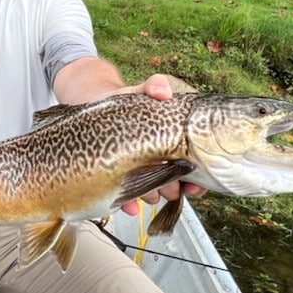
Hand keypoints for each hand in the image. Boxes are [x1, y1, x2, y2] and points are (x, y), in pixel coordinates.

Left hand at [116, 73, 207, 214]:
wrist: (95, 103)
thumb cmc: (127, 100)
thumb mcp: (143, 90)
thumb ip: (155, 86)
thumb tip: (163, 91)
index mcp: (171, 143)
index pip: (192, 165)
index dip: (197, 178)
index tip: (196, 185)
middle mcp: (158, 159)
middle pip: (172, 181)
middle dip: (174, 189)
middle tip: (172, 190)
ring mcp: (138, 169)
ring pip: (151, 190)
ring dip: (152, 196)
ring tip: (152, 196)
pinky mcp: (115, 176)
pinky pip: (123, 195)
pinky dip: (127, 203)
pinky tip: (129, 207)